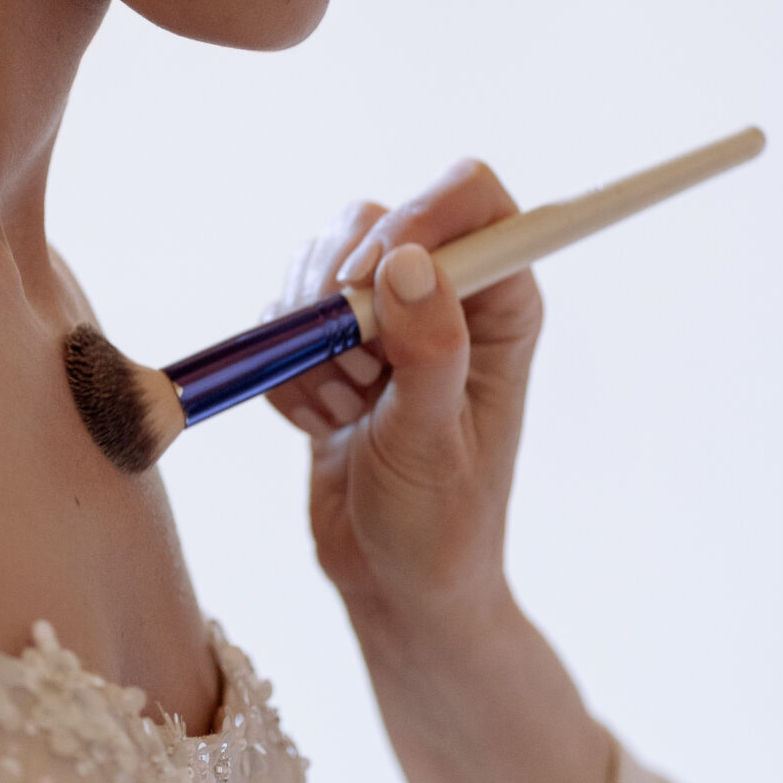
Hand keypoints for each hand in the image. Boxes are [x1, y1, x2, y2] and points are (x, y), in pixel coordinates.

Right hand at [267, 157, 542, 641]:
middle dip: (339, 296)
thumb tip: (408, 263)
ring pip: (316, 264)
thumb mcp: (435, 441)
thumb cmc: (440, 525)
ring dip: (310, 342)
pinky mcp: (330, 347)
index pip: (470, 199)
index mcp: (501, 304)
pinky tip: (322, 426)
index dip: (414, 218)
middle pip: (372, 220)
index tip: (365, 279)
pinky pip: (280, 319)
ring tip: (347, 410)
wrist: (391, 583)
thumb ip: (429, 350)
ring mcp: (383, 319)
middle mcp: (447, 296)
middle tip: (357, 373)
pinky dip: (287, 373)